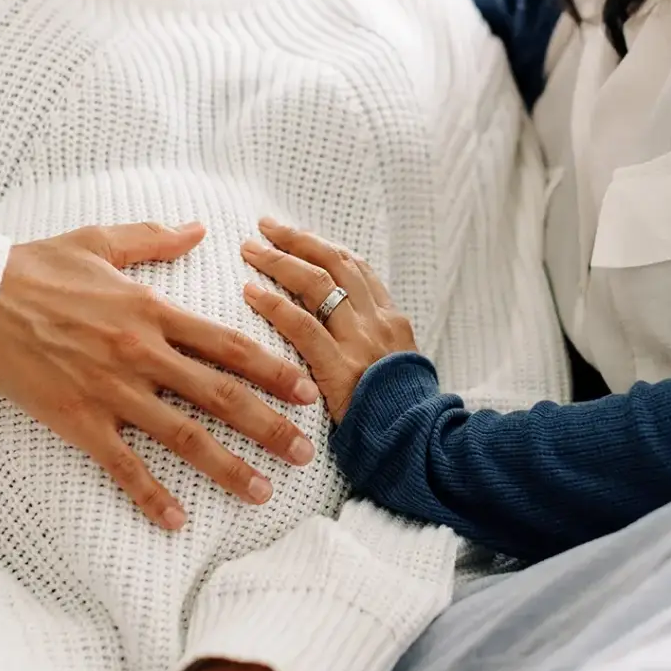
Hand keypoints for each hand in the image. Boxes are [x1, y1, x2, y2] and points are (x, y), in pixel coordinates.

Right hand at [0, 222, 317, 529]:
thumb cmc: (40, 268)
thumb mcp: (102, 240)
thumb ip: (156, 239)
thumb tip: (198, 228)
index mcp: (154, 310)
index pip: (228, 345)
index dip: (273, 368)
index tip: (307, 389)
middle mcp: (142, 353)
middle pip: (219, 395)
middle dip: (268, 424)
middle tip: (305, 450)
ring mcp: (111, 390)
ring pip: (181, 435)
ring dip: (226, 465)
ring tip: (262, 490)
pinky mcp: (78, 420)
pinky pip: (121, 464)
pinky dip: (149, 494)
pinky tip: (176, 520)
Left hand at [241, 219, 417, 422]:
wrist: (420, 444)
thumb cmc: (403, 413)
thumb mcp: (398, 366)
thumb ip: (374, 343)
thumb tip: (342, 328)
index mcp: (392, 320)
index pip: (356, 269)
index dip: (323, 247)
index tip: (296, 235)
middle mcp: (378, 322)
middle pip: (335, 264)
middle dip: (298, 241)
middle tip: (266, 227)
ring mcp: (360, 343)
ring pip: (318, 285)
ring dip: (280, 262)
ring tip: (250, 250)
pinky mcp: (340, 369)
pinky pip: (303, 327)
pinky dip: (275, 304)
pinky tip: (251, 292)